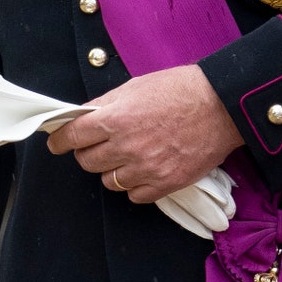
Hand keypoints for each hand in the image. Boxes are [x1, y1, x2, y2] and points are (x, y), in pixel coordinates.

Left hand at [47, 64, 239, 204]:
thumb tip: (83, 117)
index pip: (71, 137)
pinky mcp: (165, 183)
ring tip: (127, 157)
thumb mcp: (136, 86)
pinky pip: (134, 195)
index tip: (58, 143)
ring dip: (112, 170)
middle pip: (87, 162)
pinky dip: (135, 186)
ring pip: (109, 182)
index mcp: (115, 119)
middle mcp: (126, 147)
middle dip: (88, 153)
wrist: (222, 106)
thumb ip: (106, 104)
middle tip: (100, 145)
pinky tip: (144, 170)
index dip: (60, 140)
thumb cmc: (182, 90)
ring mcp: (146, 169)